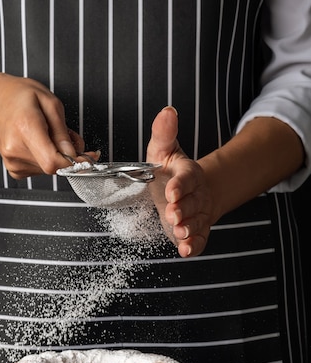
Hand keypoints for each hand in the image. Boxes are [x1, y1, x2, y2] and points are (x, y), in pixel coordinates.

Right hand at [0, 73, 98, 178]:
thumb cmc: (19, 96)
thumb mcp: (50, 102)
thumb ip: (63, 132)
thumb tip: (74, 154)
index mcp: (26, 128)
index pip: (53, 162)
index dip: (73, 162)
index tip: (86, 156)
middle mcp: (15, 149)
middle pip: (54, 166)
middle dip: (68, 154)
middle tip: (66, 134)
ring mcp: (12, 161)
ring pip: (49, 169)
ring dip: (57, 155)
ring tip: (47, 134)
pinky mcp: (14, 169)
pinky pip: (40, 170)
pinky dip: (46, 159)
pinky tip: (39, 143)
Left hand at [146, 106, 214, 256]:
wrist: (188, 193)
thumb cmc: (172, 172)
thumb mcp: (164, 150)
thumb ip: (163, 133)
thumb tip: (167, 111)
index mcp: (188, 174)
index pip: (187, 178)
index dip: (181, 185)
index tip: (172, 191)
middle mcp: (196, 195)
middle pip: (193, 202)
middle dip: (184, 209)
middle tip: (173, 215)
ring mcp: (197, 214)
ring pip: (197, 222)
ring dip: (189, 228)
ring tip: (180, 232)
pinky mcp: (195, 231)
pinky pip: (199, 240)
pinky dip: (193, 246)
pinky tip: (185, 250)